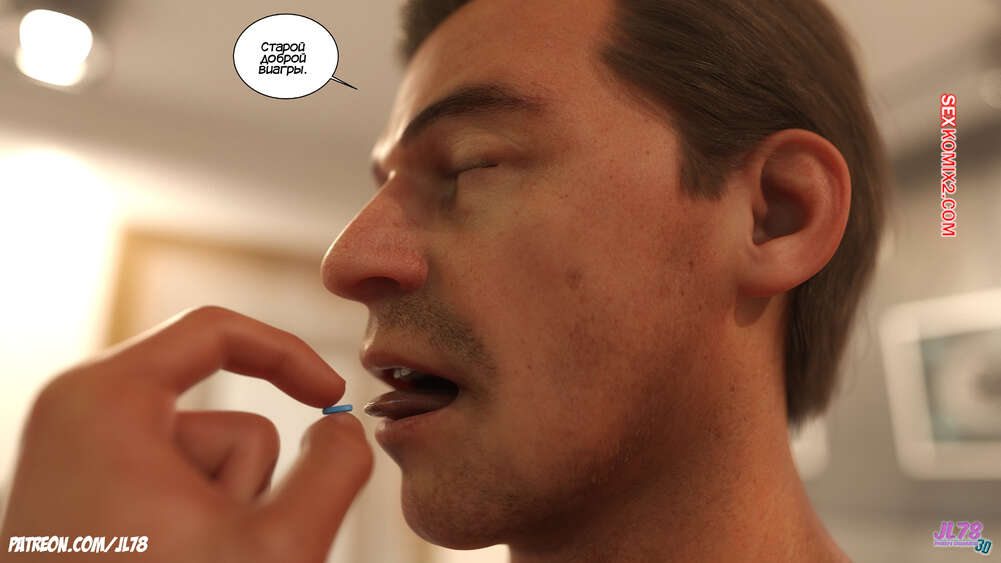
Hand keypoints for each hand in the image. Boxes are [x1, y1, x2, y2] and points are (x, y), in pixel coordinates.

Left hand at [0, 306, 373, 561]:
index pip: (215, 332)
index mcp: (104, 399)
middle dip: (252, 485)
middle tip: (229, 551)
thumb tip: (344, 433)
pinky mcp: (84, 501)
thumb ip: (336, 472)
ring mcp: (78, 463)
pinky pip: (175, 491)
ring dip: (227, 516)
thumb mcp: (276, 549)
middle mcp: (78, 417)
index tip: (335, 397)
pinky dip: (196, 527)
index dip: (291, 357)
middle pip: (225, 417)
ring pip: (207, 463)